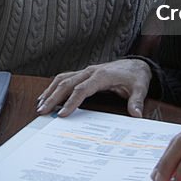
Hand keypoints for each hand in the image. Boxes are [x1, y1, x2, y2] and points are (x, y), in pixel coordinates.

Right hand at [36, 59, 151, 117]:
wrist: (136, 65)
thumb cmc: (135, 77)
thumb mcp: (140, 88)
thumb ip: (136, 101)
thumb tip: (136, 114)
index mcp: (101, 75)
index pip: (82, 89)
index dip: (71, 101)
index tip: (62, 114)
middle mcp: (90, 71)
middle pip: (67, 83)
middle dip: (53, 97)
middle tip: (42, 111)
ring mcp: (85, 71)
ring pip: (62, 79)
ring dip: (50, 91)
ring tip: (40, 104)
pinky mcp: (84, 74)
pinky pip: (65, 78)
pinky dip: (54, 86)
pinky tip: (47, 96)